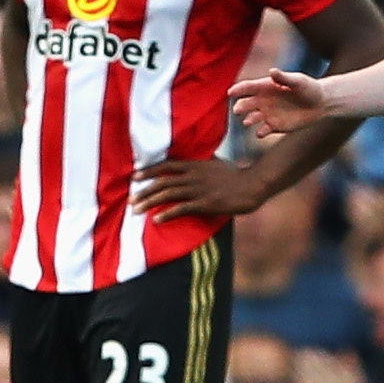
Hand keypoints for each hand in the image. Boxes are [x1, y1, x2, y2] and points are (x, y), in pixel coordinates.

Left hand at [129, 157, 266, 221]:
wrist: (253, 183)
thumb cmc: (236, 175)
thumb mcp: (216, 164)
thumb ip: (201, 164)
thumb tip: (194, 162)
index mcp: (194, 165)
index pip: (166, 166)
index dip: (149, 171)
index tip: (134, 177)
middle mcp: (193, 175)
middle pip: (162, 182)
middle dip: (144, 191)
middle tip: (130, 200)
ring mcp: (199, 189)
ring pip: (168, 194)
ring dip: (150, 202)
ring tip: (136, 210)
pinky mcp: (206, 203)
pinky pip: (182, 209)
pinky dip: (167, 214)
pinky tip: (156, 220)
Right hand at [231, 69, 326, 136]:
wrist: (321, 103)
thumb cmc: (309, 88)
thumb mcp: (298, 81)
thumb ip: (284, 78)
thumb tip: (272, 71)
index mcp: (266, 87)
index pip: (248, 87)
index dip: (238, 90)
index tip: (230, 93)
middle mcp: (264, 100)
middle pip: (246, 104)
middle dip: (240, 107)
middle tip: (238, 110)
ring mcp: (268, 114)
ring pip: (251, 118)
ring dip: (248, 120)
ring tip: (248, 121)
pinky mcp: (274, 126)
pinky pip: (262, 131)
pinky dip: (260, 132)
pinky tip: (261, 132)